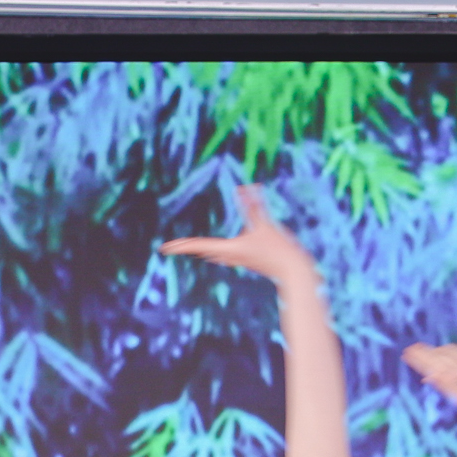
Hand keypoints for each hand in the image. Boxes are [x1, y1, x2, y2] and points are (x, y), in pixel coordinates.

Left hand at [160, 186, 316, 286]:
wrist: (292, 270)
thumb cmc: (278, 247)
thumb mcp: (264, 223)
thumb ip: (254, 204)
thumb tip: (246, 187)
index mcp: (229, 248)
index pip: (199, 245)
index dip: (181, 245)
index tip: (165, 247)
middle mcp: (229, 255)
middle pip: (201, 249)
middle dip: (185, 247)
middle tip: (166, 248)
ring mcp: (237, 258)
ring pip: (212, 253)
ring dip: (199, 250)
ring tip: (183, 250)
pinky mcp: (244, 257)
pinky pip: (223, 253)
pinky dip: (214, 251)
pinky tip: (210, 255)